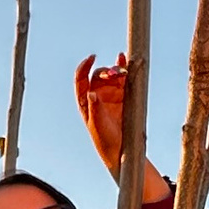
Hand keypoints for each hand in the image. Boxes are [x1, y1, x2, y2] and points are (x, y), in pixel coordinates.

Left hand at [76, 52, 170, 203]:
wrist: (122, 151)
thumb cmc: (105, 140)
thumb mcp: (98, 125)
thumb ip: (95, 108)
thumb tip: (91, 93)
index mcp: (85, 102)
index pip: (81, 80)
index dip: (84, 67)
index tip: (92, 57)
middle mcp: (97, 96)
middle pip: (99, 76)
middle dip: (106, 71)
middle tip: (115, 74)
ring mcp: (111, 96)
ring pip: (112, 76)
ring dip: (117, 69)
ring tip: (123, 70)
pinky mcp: (125, 97)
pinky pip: (125, 80)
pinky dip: (126, 70)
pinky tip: (127, 61)